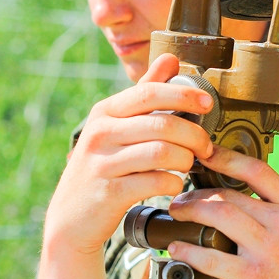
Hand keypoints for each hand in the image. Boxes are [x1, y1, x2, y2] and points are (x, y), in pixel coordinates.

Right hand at [43, 53, 214, 255]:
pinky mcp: (109, 192)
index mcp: (105, 111)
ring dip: (185, 159)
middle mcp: (100, 132)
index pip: (150, 92)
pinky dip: (173, 183)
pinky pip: (155, 181)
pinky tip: (173, 184)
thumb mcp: (116, 126)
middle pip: (162, 123)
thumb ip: (145, 93)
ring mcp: (102, 162)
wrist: (70, 220)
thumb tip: (170, 58)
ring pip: (162, 152)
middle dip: (194, 135)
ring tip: (189, 165)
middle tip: (206, 147)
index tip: (208, 103)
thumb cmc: (103, 167)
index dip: (184, 94)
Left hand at [166, 146, 278, 278]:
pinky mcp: (256, 277)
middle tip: (181, 197)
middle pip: (230, 194)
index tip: (204, 153)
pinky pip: (213, 258)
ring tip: (177, 213)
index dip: (226, 157)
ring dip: (190, 211)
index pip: (257, 170)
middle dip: (197, 193)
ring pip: (219, 215)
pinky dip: (189, 251)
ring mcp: (269, 249)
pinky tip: (179, 250)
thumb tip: (243, 199)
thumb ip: (278, 212)